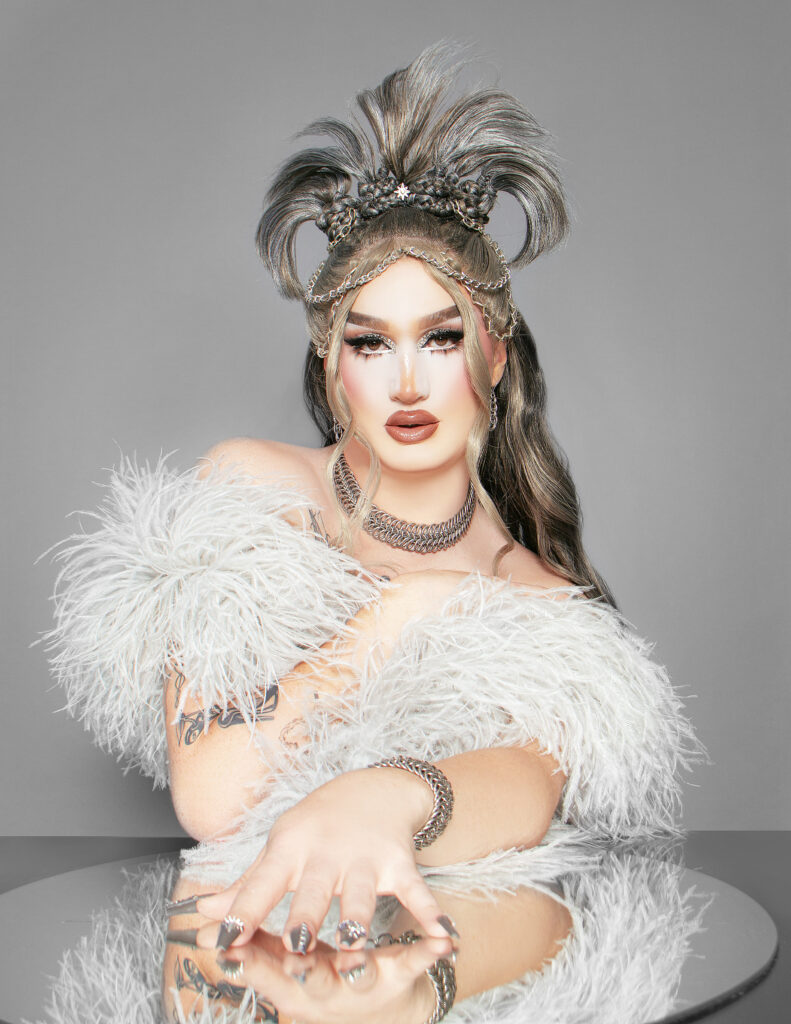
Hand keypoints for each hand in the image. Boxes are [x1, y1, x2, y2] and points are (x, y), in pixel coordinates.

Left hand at [194, 767, 458, 954]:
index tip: (223, 939)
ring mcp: (365, 858)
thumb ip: (248, 887)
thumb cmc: (317, 825)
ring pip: (361, 894)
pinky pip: (415, 891)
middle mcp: (326, 852)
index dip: (243, 910)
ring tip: (356, 945)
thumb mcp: (280, 848)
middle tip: (294, 947)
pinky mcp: (398, 863)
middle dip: (305, 917)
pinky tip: (444, 936)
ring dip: (359, 919)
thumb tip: (203, 914)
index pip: (263, 882)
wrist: (374, 788)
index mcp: (291, 848)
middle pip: (314, 890)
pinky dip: (430, 914)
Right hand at [213, 929, 448, 1023]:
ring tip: (359, 955)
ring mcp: (364, 985)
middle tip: (294, 956)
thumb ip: (248, 937)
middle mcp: (326, 990)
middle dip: (302, 970)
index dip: (249, 963)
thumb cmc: (319, 972)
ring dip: (360, 963)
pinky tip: (445, 937)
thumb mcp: (281, 958)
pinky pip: (415, 961)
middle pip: (311, 981)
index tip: (231, 948)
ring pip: (362, 973)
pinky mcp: (400, 974)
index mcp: (295, 983)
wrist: (377, 1000)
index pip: (266, 972)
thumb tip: (199, 918)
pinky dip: (430, 947)